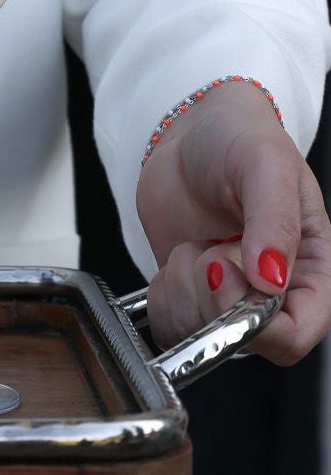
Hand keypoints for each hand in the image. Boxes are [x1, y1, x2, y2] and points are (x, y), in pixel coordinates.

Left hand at [137, 79, 330, 364]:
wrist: (189, 134)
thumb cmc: (240, 140)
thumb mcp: (266, 166)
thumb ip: (274, 221)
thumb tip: (271, 279)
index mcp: (312, 269)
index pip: (297, 334)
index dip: (258, 323)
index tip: (226, 276)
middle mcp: (273, 291)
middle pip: (243, 340)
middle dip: (211, 300)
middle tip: (206, 254)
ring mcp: (229, 295)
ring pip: (201, 334)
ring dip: (183, 292)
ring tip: (196, 249)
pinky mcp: (191, 293)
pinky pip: (172, 323)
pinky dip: (162, 296)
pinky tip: (176, 262)